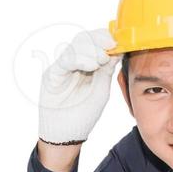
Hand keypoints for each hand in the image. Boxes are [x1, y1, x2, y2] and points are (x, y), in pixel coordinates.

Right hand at [38, 27, 118, 144]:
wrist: (67, 134)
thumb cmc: (83, 114)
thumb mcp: (101, 89)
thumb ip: (107, 69)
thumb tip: (120, 49)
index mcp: (86, 63)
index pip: (94, 41)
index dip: (104, 37)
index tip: (117, 40)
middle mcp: (73, 62)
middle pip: (83, 39)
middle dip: (98, 39)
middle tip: (110, 46)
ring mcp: (62, 68)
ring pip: (74, 46)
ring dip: (91, 49)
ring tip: (101, 60)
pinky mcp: (52, 75)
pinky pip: (65, 61)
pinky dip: (79, 60)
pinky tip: (91, 66)